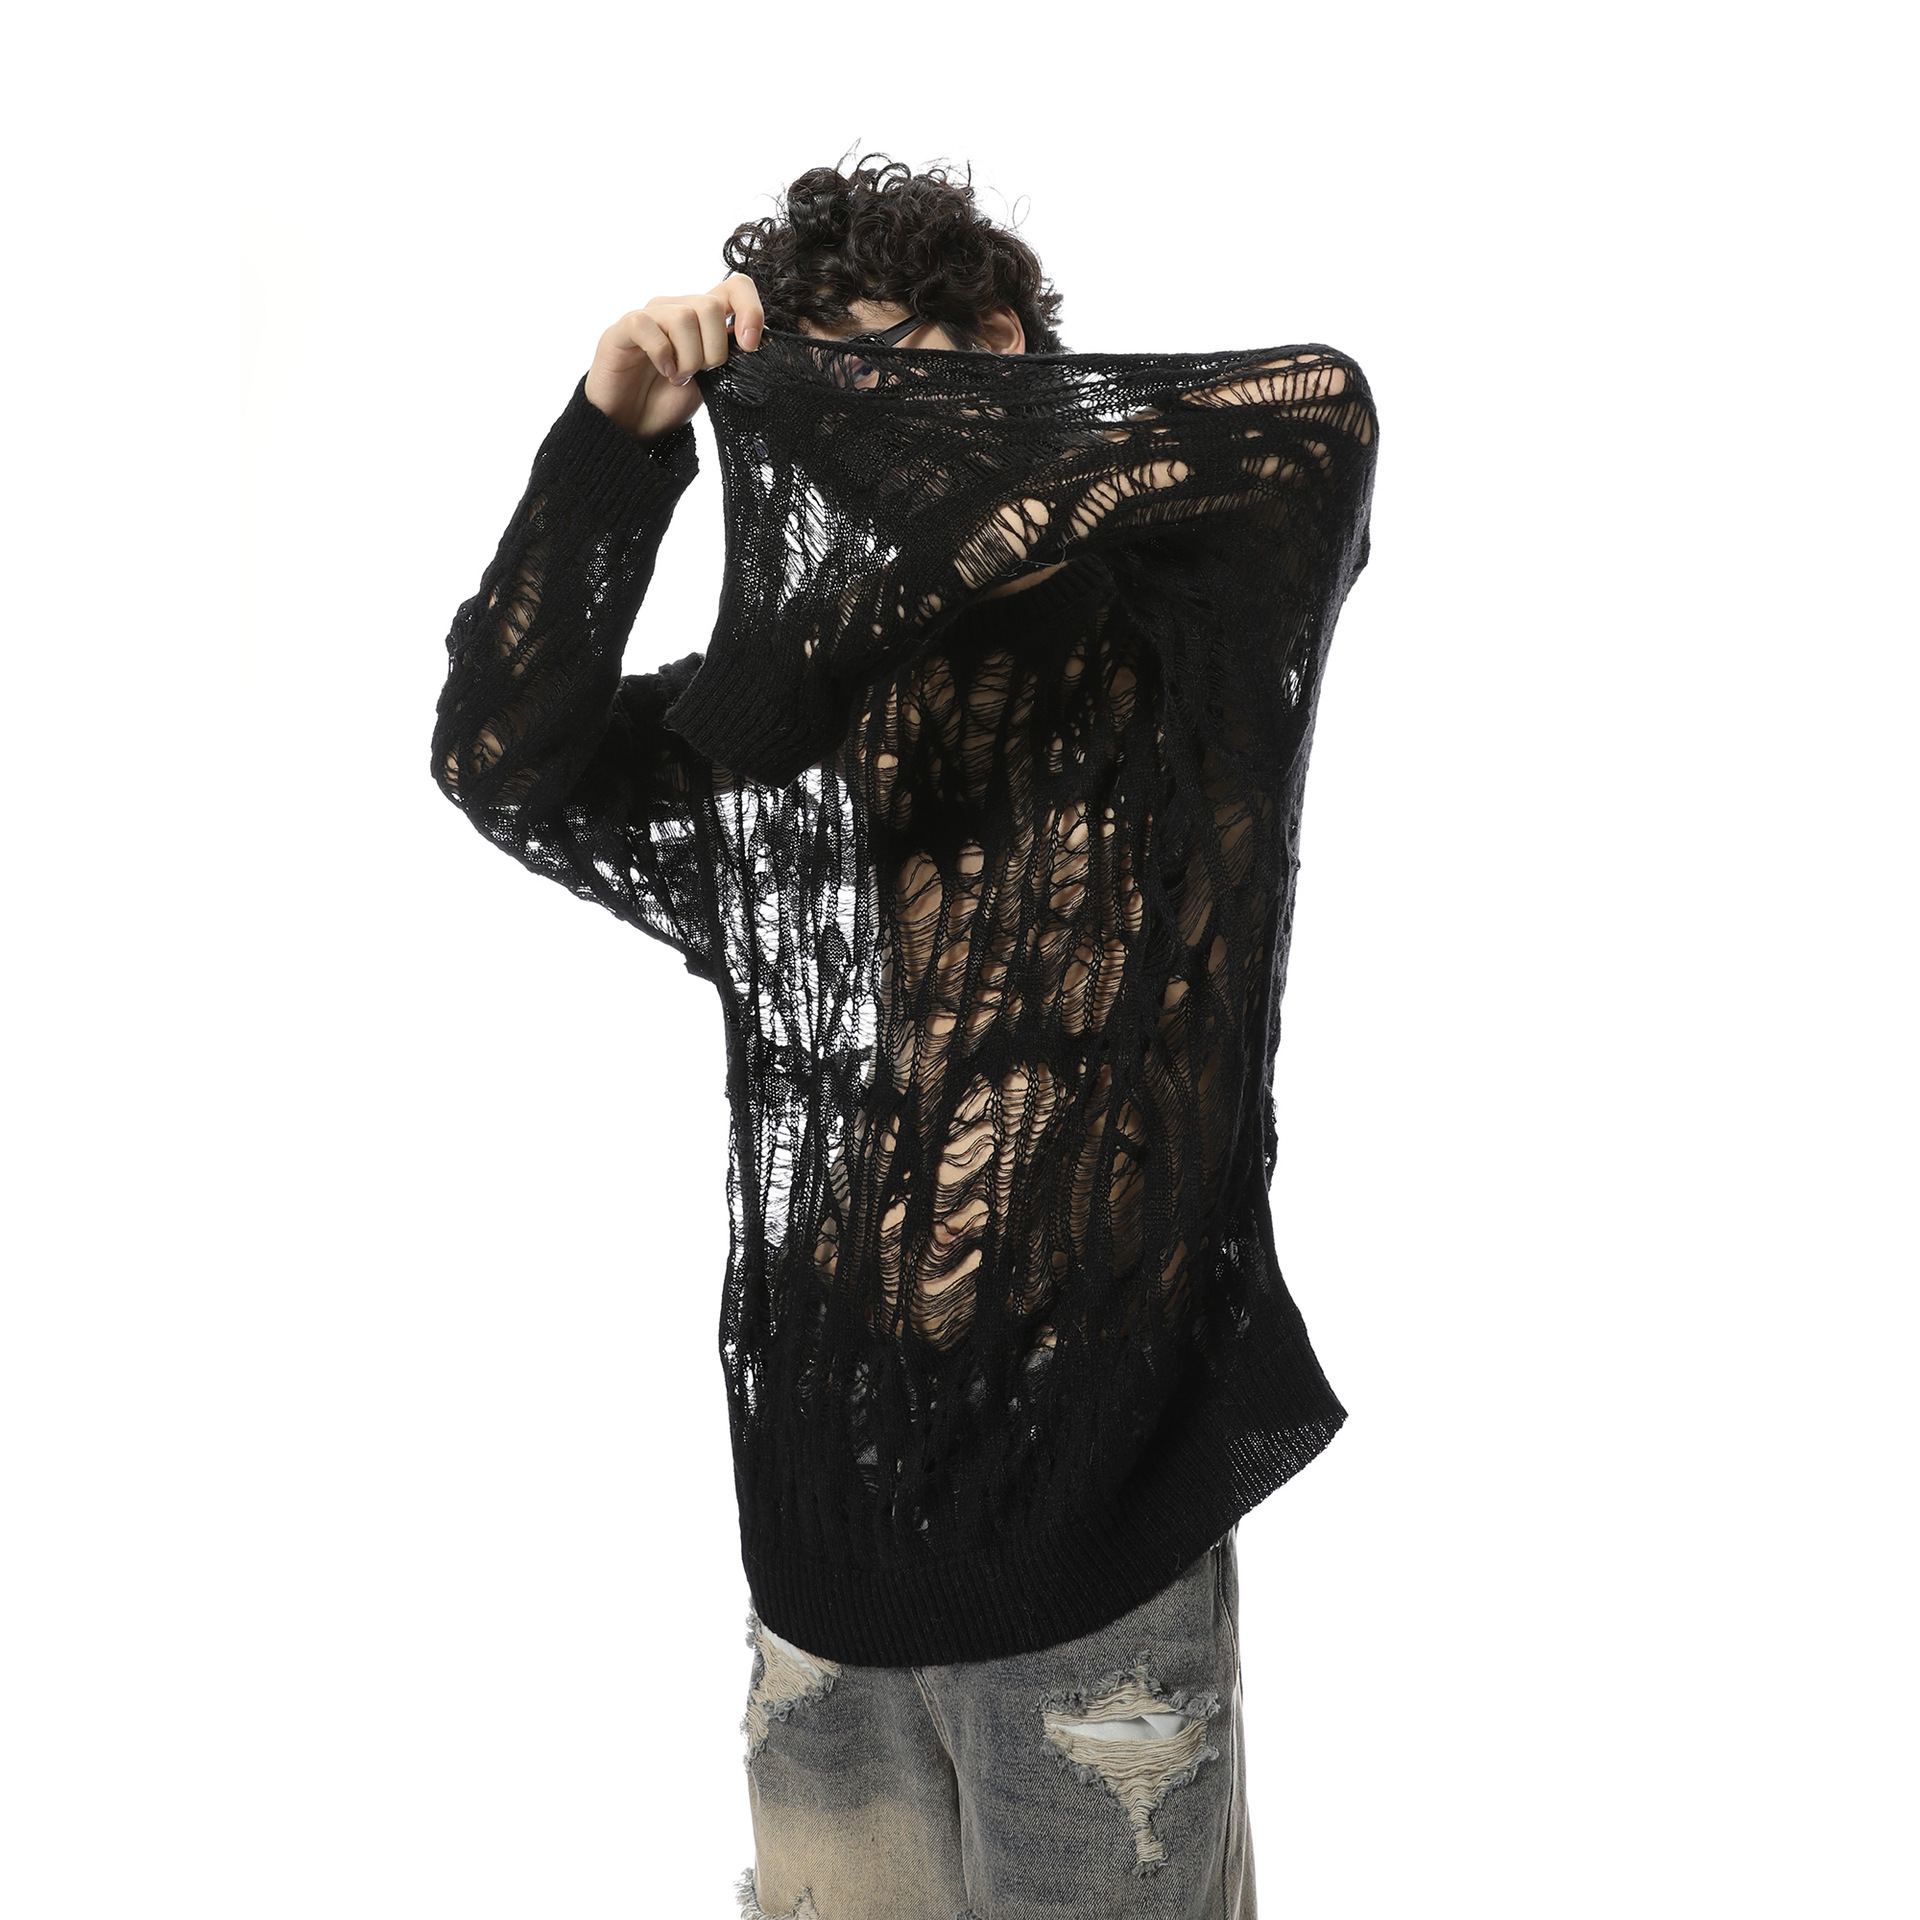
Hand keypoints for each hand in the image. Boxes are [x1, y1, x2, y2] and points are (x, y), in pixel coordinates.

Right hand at [584, 274, 765, 441]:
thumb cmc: (668, 401)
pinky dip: (662, 354)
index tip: (749, 345)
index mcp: (702, 318)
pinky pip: (646, 325)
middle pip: (710, 306)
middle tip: (700, 374)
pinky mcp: (621, 331)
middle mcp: (675, 309)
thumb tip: (762, 341)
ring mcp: (648, 317)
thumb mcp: (714, 381)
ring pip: (683, 317)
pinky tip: (664, 372)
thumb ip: (733, 358)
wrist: (631, 427)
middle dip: (713, 350)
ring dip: (688, 358)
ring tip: (678, 377)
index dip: (750, 310)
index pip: (736, 286)